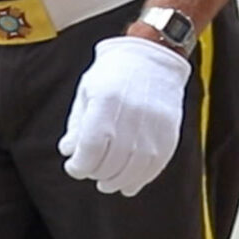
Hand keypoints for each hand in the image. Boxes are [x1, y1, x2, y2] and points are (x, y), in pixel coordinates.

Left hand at [57, 35, 191, 196]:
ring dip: (117, 182)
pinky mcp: (169, 132)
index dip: (79, 166)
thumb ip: (78, 123)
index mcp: (106, 102)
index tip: (73, 167)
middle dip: (96, 173)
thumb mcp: (88, 90)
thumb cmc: (114, 72)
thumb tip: (69, 152)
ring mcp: (154, 126)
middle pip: (111, 162)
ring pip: (133, 169)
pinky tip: (129, 183)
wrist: (152, 55)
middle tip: (90, 172)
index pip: (90, 148)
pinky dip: (140, 179)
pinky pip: (154, 165)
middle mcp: (132, 115)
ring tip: (107, 183)